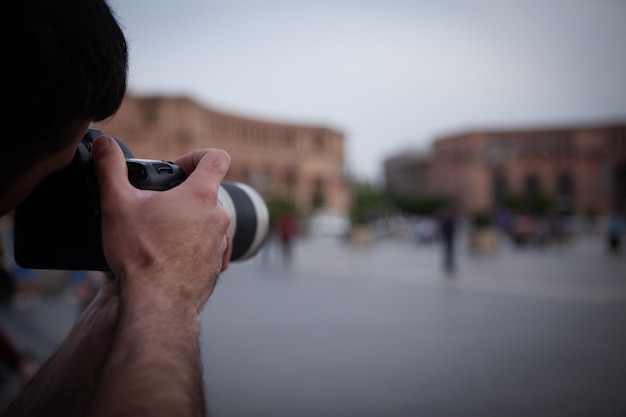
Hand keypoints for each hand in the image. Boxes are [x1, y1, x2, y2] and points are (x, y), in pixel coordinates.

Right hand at [92, 136, 231, 312]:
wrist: (158, 303)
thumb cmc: (141, 255)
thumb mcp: (117, 204)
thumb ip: (110, 169)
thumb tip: (104, 144)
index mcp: (201, 195)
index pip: (216, 157)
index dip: (196, 156)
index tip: (177, 168)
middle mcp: (218, 217)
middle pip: (208, 192)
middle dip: (183, 195)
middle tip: (157, 207)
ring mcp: (220, 243)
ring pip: (208, 221)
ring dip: (188, 222)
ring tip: (160, 234)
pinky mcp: (216, 265)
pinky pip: (209, 247)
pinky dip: (193, 246)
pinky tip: (171, 255)